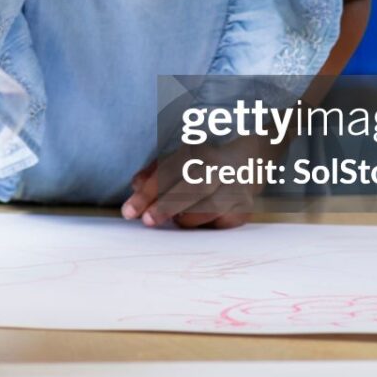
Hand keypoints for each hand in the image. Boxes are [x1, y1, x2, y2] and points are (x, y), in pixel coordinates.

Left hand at [120, 149, 255, 229]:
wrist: (246, 163)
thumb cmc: (200, 165)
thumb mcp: (175, 160)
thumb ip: (153, 173)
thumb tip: (135, 185)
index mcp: (199, 151)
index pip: (170, 171)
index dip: (148, 193)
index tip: (130, 211)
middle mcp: (220, 167)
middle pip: (195, 188)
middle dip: (167, 206)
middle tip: (147, 221)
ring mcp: (236, 188)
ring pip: (209, 208)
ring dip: (185, 218)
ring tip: (175, 218)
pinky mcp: (243, 209)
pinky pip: (220, 223)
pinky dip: (203, 226)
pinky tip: (196, 221)